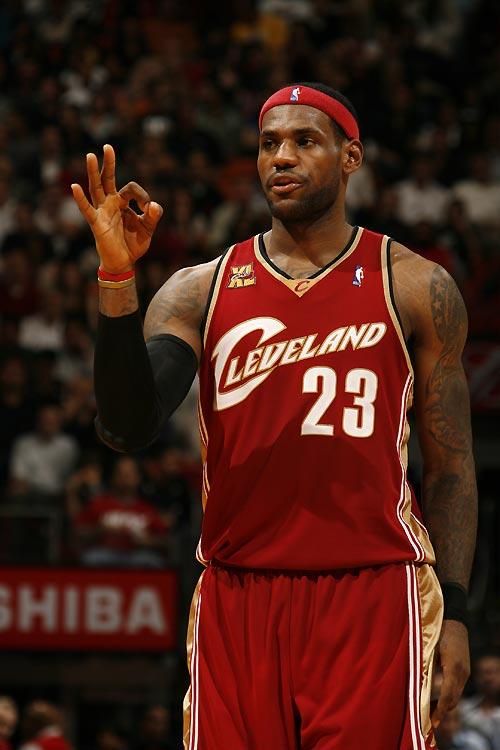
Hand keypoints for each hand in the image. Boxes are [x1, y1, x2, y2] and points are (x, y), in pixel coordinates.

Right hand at [71, 144, 162, 272]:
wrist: (124, 263)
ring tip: (90, 155)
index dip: (142, 195)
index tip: (148, 208)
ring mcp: (102, 212)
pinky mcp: (97, 223)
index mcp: (123, 202)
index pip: (131, 188)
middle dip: (108, 164)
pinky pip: (87, 209)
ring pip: (96, 188)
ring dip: (92, 172)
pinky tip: (74, 186)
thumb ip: (153, 216)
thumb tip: (153, 204)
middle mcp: (110, 203)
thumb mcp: (148, 229)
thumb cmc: (134, 244)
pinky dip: (81, 199)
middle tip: (107, 146)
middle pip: (107, 179)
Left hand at [432, 620, 469, 727]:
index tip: (432, 722)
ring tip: (430, 710)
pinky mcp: (464, 671)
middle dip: (441, 711)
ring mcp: (465, 672)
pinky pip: (457, 689)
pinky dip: (448, 696)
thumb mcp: (427, 648)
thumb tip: (415, 685)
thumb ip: (423, 665)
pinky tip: (437, 698)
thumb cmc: (436, 632)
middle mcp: (462, 672)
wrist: (455, 623)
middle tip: (427, 720)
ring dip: (445, 705)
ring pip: (456, 695)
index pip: (447, 695)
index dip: (439, 710)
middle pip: (453, 699)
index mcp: (452, 667)